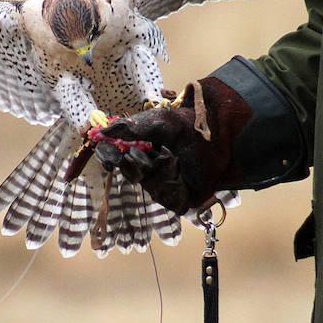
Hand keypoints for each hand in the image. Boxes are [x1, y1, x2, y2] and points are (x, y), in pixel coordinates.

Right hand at [94, 78, 251, 214]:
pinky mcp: (183, 200)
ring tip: (172, 157)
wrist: (220, 133)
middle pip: (132, 175)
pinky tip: (179, 172)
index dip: (112, 157)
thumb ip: (129, 128)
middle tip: (141, 153)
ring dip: (158, 171)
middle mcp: (155, 170)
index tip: (107, 152)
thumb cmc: (190, 124)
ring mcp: (169, 186)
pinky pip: (168, 199)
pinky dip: (171, 184)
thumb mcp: (155, 122)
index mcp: (146, 151)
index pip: (121, 158)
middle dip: (134, 164)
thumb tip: (101, 132)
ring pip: (150, 186)